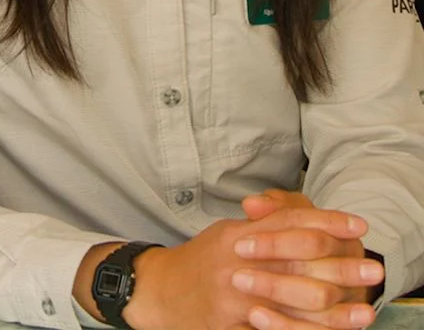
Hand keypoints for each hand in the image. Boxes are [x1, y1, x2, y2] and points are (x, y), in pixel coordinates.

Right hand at [122, 205, 375, 329]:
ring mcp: (232, 294)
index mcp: (238, 235)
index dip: (326, 222)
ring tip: (363, 311)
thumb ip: (264, 222)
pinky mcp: (227, 323)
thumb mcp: (229, 233)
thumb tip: (301, 211)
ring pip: (290, 301)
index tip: (359, 226)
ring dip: (333, 309)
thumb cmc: (201, 262)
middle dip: (339, 266)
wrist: (157, 292)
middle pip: (296, 260)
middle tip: (372, 269)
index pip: (288, 221)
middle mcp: (235, 261)